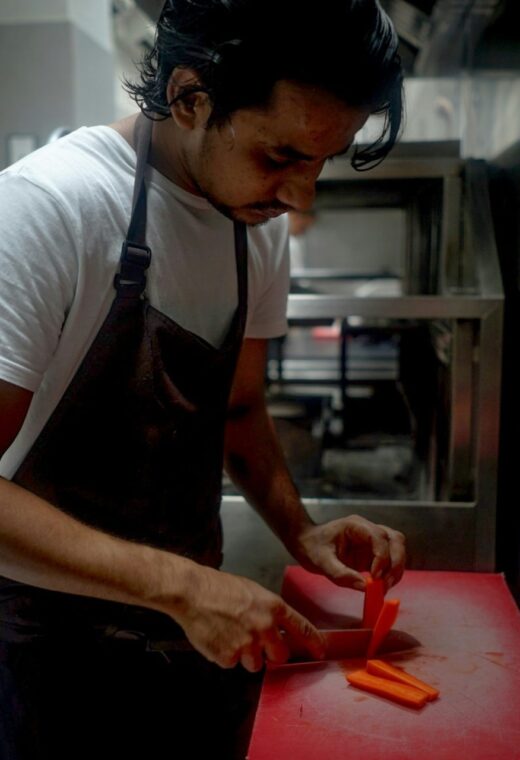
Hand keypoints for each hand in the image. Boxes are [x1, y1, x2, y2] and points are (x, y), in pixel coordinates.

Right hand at [174, 566, 324, 671]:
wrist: (192, 592)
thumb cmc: (219, 587)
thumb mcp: (252, 592)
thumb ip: (267, 612)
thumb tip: (274, 630)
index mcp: (273, 607)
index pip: (302, 628)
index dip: (313, 642)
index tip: (320, 652)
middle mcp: (264, 627)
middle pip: (280, 656)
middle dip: (271, 654)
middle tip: (257, 643)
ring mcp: (247, 644)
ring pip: (255, 665)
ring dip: (246, 656)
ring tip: (230, 636)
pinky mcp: (228, 656)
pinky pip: (232, 664)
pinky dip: (225, 656)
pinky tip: (217, 638)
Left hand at [289, 515, 405, 591]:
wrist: (306, 543)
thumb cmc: (311, 547)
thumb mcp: (321, 562)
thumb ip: (341, 574)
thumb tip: (364, 587)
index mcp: (355, 525)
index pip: (379, 537)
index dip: (381, 557)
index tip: (374, 577)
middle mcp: (368, 530)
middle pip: (395, 540)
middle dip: (395, 563)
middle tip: (385, 584)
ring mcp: (372, 540)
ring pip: (397, 548)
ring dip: (396, 568)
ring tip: (384, 587)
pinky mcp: (373, 552)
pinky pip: (391, 560)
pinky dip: (391, 573)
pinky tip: (381, 586)